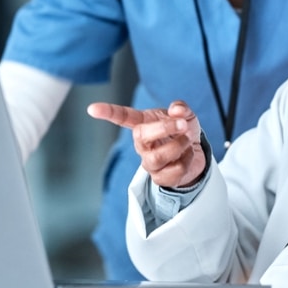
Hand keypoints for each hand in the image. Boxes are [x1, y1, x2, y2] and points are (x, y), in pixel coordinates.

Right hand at [87, 100, 206, 188]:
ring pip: (158, 156)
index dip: (108, 112)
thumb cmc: (183, 131)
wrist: (196, 154)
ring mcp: (149, 162)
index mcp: (143, 124)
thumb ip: (181, 108)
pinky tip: (187, 155)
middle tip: (183, 124)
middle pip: (141, 136)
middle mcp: (142, 144)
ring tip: (188, 140)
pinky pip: (174, 171)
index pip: (122, 117)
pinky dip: (187, 160)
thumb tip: (176, 110)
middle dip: (164, 128)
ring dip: (179, 146)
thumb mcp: (185, 115)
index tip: (92, 109)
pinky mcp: (160, 178)